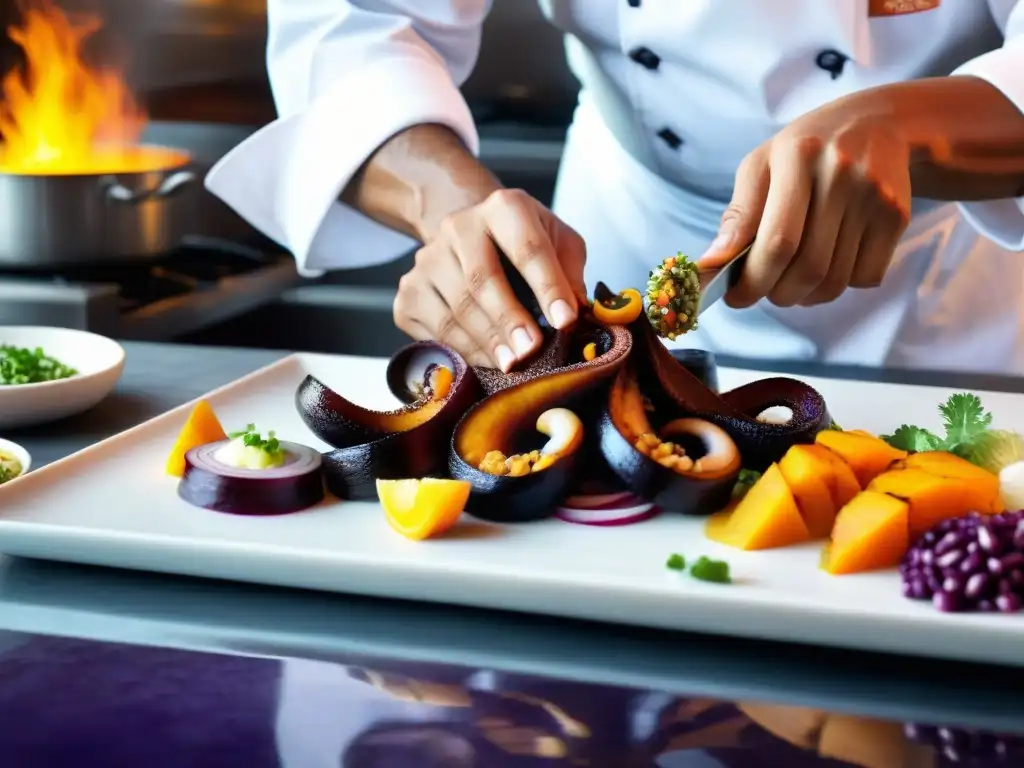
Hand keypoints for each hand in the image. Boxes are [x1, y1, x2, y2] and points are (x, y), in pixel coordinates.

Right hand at [394, 188, 586, 370]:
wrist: (470, 238)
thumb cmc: (524, 246)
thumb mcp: (558, 243)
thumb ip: (570, 274)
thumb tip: (575, 314)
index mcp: (503, 208)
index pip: (527, 247)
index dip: (547, 286)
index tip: (565, 320)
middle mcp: (458, 227)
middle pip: (481, 279)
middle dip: (509, 320)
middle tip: (531, 351)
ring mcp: (427, 259)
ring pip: (454, 308)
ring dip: (485, 342)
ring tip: (511, 364)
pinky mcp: (408, 292)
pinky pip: (432, 329)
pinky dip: (461, 350)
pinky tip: (484, 361)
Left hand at [698, 93, 912, 307]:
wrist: (878, 124)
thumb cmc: (803, 152)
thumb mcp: (762, 166)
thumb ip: (738, 215)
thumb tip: (712, 264)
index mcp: (798, 154)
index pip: (777, 240)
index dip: (753, 280)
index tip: (735, 298)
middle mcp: (841, 173)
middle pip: (808, 267)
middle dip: (777, 294)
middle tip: (764, 291)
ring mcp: (875, 195)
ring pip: (835, 280)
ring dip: (805, 296)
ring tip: (791, 281)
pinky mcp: (897, 215)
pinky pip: (864, 277)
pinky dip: (840, 285)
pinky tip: (827, 265)